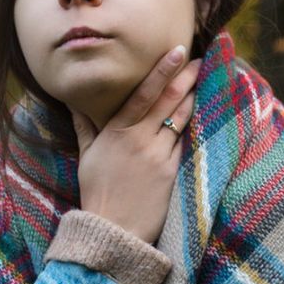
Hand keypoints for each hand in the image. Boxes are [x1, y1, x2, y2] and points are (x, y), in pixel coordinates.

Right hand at [70, 46, 200, 243]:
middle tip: (202, 59)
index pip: (144, 93)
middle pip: (169, 100)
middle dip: (187, 77)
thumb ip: (85, 127)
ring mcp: (159, 155)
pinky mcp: (172, 171)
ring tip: (207, 80)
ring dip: (195, 98)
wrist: (113, 231)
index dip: (163, 70)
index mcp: (117, 131)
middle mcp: (140, 139)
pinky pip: (185, 143)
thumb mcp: (86, 157)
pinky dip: (194, 127)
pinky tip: (204, 114)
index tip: (178, 52)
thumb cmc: (97, 193)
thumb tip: (75, 103)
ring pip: (182, 119)